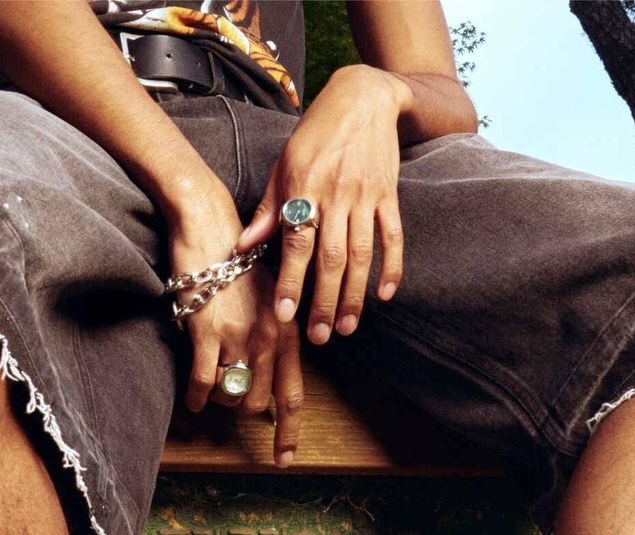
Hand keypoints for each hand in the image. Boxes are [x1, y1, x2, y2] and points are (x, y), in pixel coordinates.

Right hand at [167, 181, 301, 462]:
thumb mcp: (269, 302)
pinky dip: (195, 396)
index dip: (289, 433)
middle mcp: (269, 339)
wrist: (209, 228)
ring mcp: (239, 337)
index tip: (285, 460)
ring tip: (208, 381)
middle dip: (240, 405)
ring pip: (230, 395)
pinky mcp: (208, 333)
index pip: (293, 396)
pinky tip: (191, 399)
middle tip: (227, 393)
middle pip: (257, 403)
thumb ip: (273, 342)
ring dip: (218, 397)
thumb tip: (268, 387)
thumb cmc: (236, 264)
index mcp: (288, 333)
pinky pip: (203, 383)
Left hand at [235, 63, 406, 345]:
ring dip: (354, 295)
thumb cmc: (316, 135)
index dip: (291, 281)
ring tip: (346, 327)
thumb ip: (267, 211)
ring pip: (361, 255)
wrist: (363, 98)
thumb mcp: (284, 166)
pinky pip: (392, 237)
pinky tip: (383, 296)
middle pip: (331, 259)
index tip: (284, 315)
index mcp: (304, 188)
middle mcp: (336, 195)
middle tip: (320, 337)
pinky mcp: (389, 195)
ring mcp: (366, 196)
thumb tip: (242, 247)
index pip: (296, 243)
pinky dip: (391, 268)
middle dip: (324, 301)